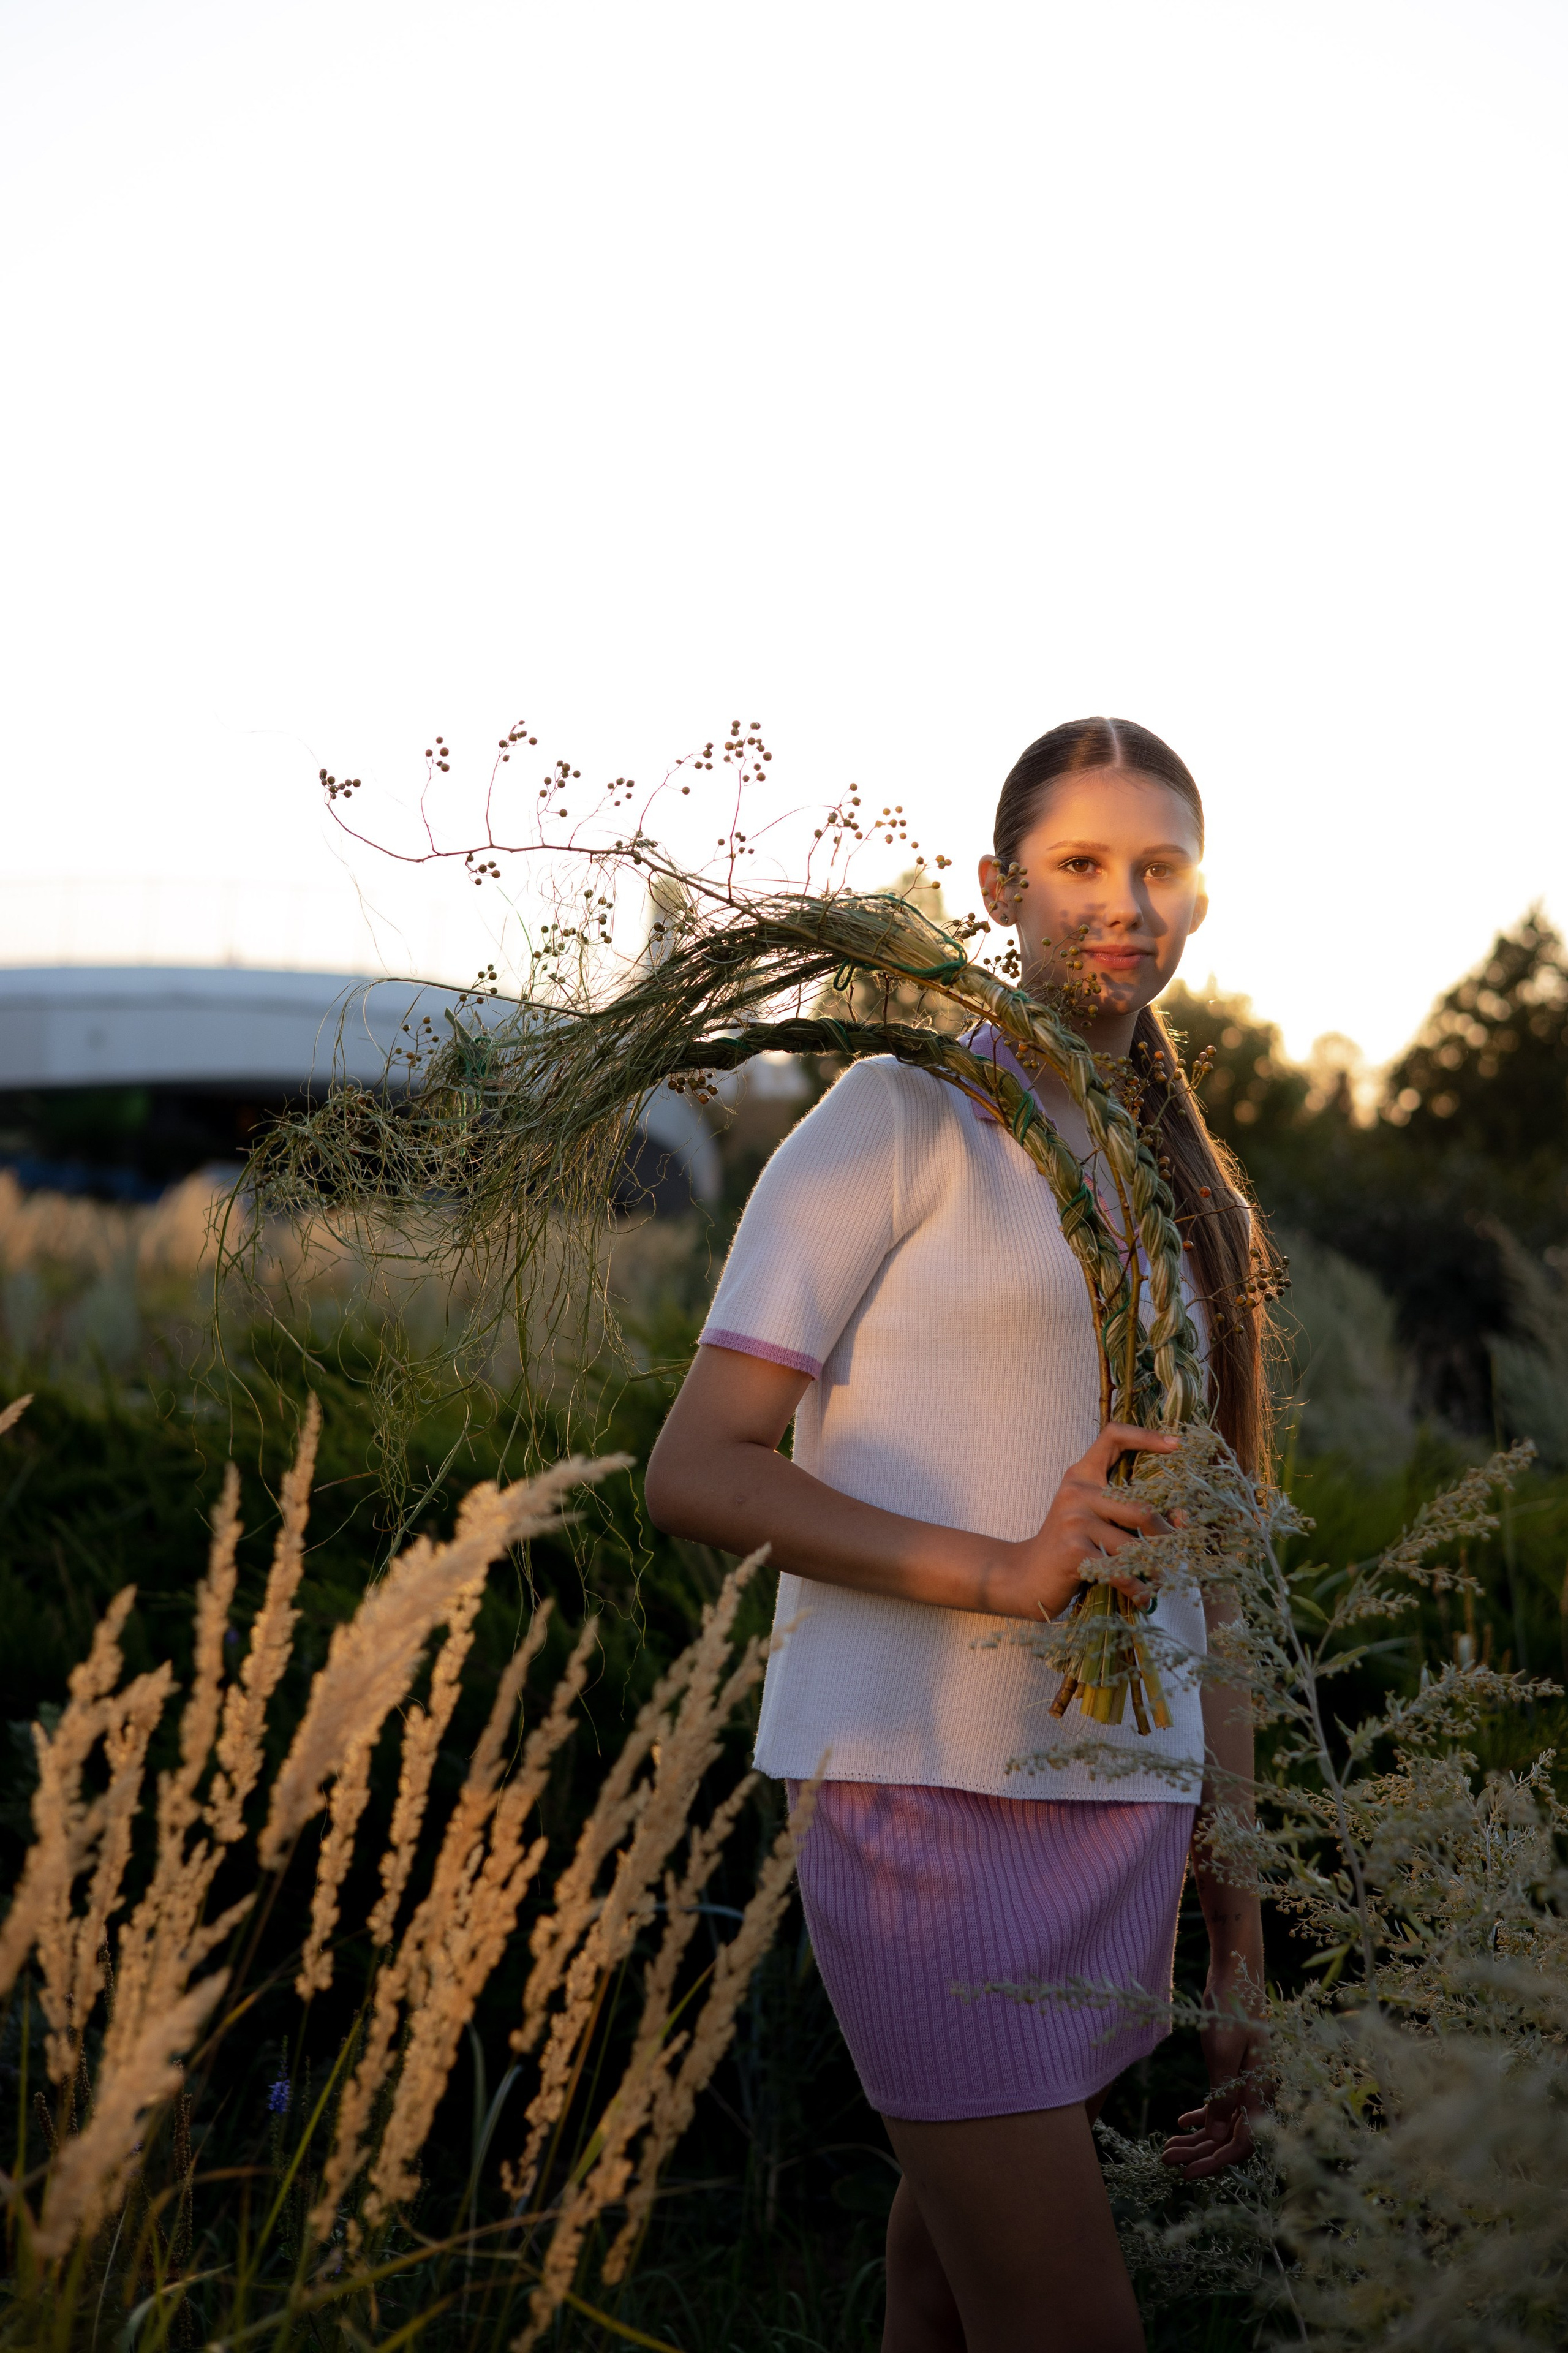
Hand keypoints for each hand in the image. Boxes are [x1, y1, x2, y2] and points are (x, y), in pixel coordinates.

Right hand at [991, 1423, 1180, 1620]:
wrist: (1023, 1576)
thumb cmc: (1068, 1546)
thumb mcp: (1091, 1516)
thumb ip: (1125, 1508)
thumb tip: (1180, 1518)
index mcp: (1082, 1475)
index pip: (1113, 1436)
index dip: (1147, 1436)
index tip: (1176, 1445)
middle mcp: (1077, 1491)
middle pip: (1140, 1507)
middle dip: (1166, 1534)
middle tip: (1178, 1549)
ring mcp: (1073, 1521)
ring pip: (1133, 1544)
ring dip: (1153, 1567)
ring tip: (1159, 1579)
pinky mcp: (1073, 1552)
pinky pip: (1120, 1570)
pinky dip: (1136, 1587)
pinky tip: (1141, 1596)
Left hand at [1160, 1979, 1269, 2179]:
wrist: (1237, 1969)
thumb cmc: (1231, 2006)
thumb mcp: (1222, 2052)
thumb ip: (1223, 2096)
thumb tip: (1220, 2135)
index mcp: (1259, 2091)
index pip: (1242, 2143)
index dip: (1216, 2162)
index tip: (1187, 2173)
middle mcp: (1256, 2092)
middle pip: (1230, 2137)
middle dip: (1199, 2154)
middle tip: (1166, 2161)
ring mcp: (1246, 2081)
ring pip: (1223, 2122)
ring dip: (1197, 2138)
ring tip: (1167, 2147)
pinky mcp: (1235, 2068)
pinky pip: (1221, 2103)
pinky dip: (1202, 2116)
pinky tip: (1181, 2120)